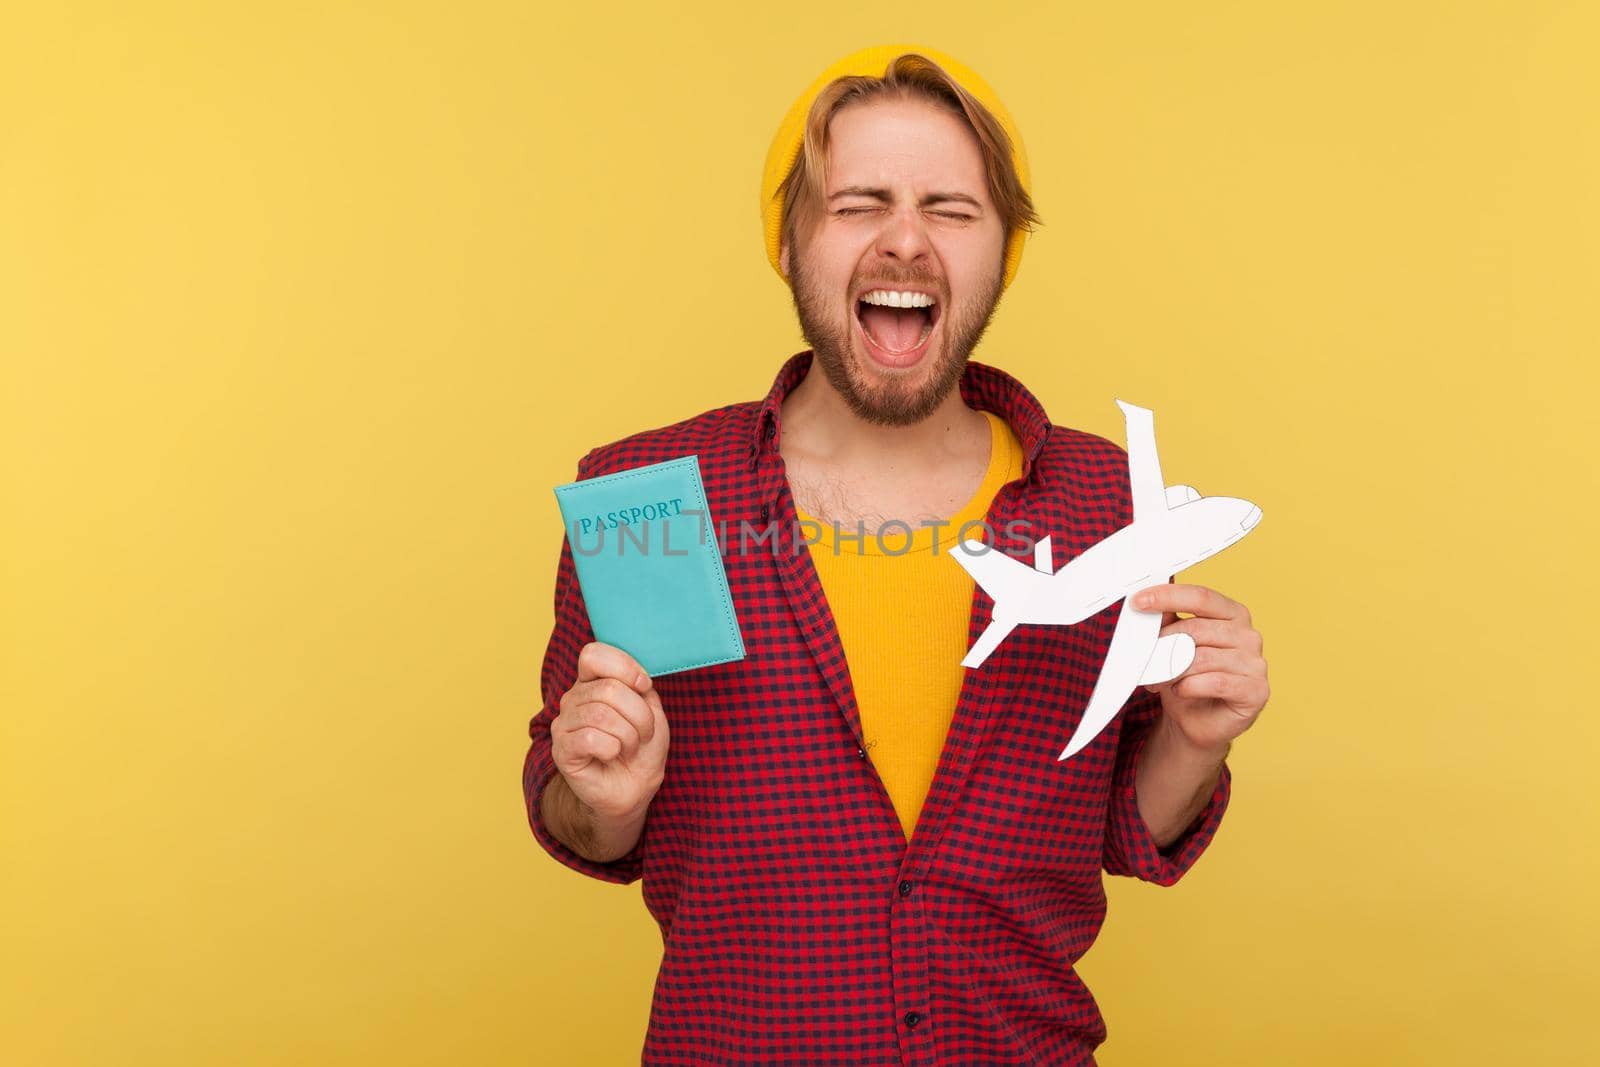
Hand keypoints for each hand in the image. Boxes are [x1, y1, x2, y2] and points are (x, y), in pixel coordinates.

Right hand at [552, 641, 669, 820]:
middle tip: (644, 733)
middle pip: (608, 689)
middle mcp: (573, 698)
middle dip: (638, 714)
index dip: (624, 667)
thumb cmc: (642, 746)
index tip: (644, 687)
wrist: (635, 787)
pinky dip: (612, 748)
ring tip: (630, 747)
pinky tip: (612, 755)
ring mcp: (563, 724)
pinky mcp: (562, 750)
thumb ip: (640, 686)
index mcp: (592, 682)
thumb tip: (635, 677)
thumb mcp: (651, 708)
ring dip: (628, 734)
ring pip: (600, 714)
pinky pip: (590, 738)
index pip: (593, 655)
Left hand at [1133, 584, 1268, 754]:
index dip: (1169, 597)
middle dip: (1163, 644)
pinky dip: (1188, 686)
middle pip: (1197, 629)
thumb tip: (1148, 602)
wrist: (1199, 722)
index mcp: (1233, 614)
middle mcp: (1249, 635)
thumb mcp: (1173, 646)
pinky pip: (1215, 682)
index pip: (1201, 597)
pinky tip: (1180, 690)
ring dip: (1171, 670)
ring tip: (1157, 679)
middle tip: (1144, 657)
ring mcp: (1256, 663)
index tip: (1139, 601)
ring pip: (1202, 658)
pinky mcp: (1256, 690)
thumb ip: (1167, 622)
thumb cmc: (1189, 680)